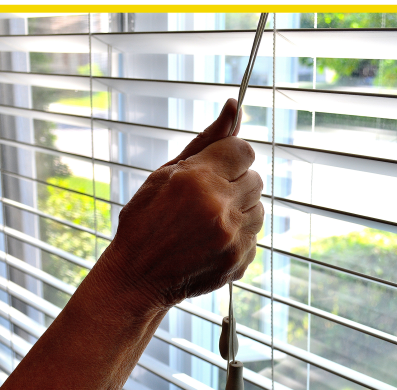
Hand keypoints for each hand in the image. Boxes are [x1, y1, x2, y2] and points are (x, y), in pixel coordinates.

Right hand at [102, 98, 263, 310]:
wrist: (138, 277)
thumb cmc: (146, 220)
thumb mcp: (166, 173)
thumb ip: (205, 141)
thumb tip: (234, 106)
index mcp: (198, 179)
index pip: (244, 150)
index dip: (230, 157)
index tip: (215, 168)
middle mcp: (219, 207)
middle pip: (255, 178)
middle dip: (234, 183)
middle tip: (206, 197)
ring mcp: (232, 237)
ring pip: (258, 209)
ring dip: (239, 210)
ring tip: (207, 221)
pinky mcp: (239, 260)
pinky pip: (254, 236)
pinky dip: (237, 236)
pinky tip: (210, 242)